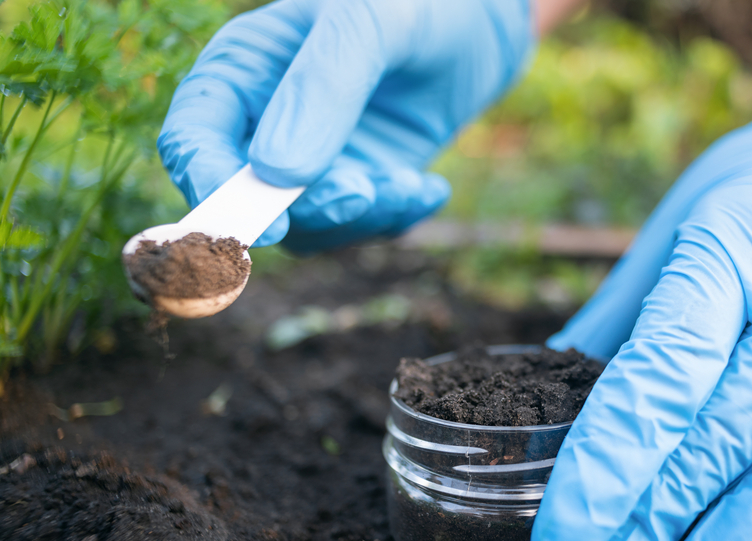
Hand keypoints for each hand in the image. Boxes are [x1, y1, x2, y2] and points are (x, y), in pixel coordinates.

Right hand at [157, 0, 533, 250]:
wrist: (480, 24)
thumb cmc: (417, 2)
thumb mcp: (370, 21)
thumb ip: (322, 85)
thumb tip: (276, 173)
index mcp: (241, 70)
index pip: (192, 139)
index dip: (213, 189)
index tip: (262, 227)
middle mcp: (263, 124)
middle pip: (248, 200)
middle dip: (307, 211)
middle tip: (363, 193)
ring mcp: (310, 162)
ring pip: (306, 228)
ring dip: (361, 218)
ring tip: (412, 182)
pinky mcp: (356, 186)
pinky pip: (357, 229)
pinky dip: (393, 219)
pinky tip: (429, 188)